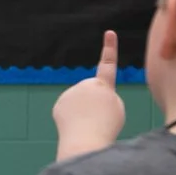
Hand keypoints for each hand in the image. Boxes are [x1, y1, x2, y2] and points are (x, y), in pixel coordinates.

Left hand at [53, 30, 125, 160]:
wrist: (85, 141)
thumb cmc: (105, 127)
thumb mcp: (115, 109)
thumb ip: (104, 98)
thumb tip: (86, 100)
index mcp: (104, 86)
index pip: (108, 64)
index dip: (110, 48)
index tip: (109, 33)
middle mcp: (85, 85)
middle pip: (95, 94)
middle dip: (97, 105)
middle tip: (100, 119)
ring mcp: (70, 93)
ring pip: (81, 103)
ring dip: (85, 113)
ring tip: (89, 123)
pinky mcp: (60, 104)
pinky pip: (70, 111)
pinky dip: (74, 118)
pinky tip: (76, 125)